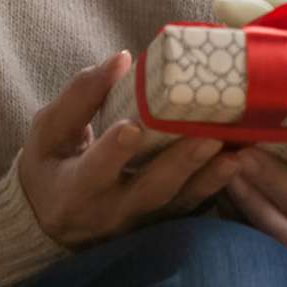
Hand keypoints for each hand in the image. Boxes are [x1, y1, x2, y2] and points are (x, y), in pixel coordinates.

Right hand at [17, 51, 241, 250]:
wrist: (53, 219)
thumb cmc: (51, 165)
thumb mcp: (48, 131)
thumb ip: (80, 96)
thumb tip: (120, 59)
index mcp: (74, 190)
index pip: (94, 171)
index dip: (113, 152)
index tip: (132, 126)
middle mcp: (109, 213)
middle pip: (149, 191)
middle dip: (180, 164)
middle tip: (209, 136)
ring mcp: (139, 225)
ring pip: (178, 204)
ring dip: (210, 178)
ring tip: (237, 153)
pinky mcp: (161, 226)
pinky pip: (192, 210)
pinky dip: (216, 188)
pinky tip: (239, 164)